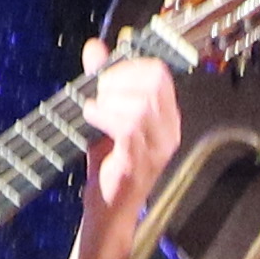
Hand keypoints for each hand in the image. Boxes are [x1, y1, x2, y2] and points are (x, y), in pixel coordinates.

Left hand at [77, 46, 183, 258]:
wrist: (107, 213)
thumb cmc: (108, 165)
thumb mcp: (105, 115)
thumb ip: (103, 80)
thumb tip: (96, 46)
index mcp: (166, 117)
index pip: (159, 73)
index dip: (130, 65)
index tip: (105, 75)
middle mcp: (169, 132)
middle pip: (154, 82)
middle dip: (119, 79)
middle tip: (98, 91)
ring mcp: (157, 149)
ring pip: (141, 103)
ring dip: (109, 99)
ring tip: (92, 109)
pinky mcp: (138, 164)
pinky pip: (127, 127)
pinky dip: (104, 116)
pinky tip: (90, 118)